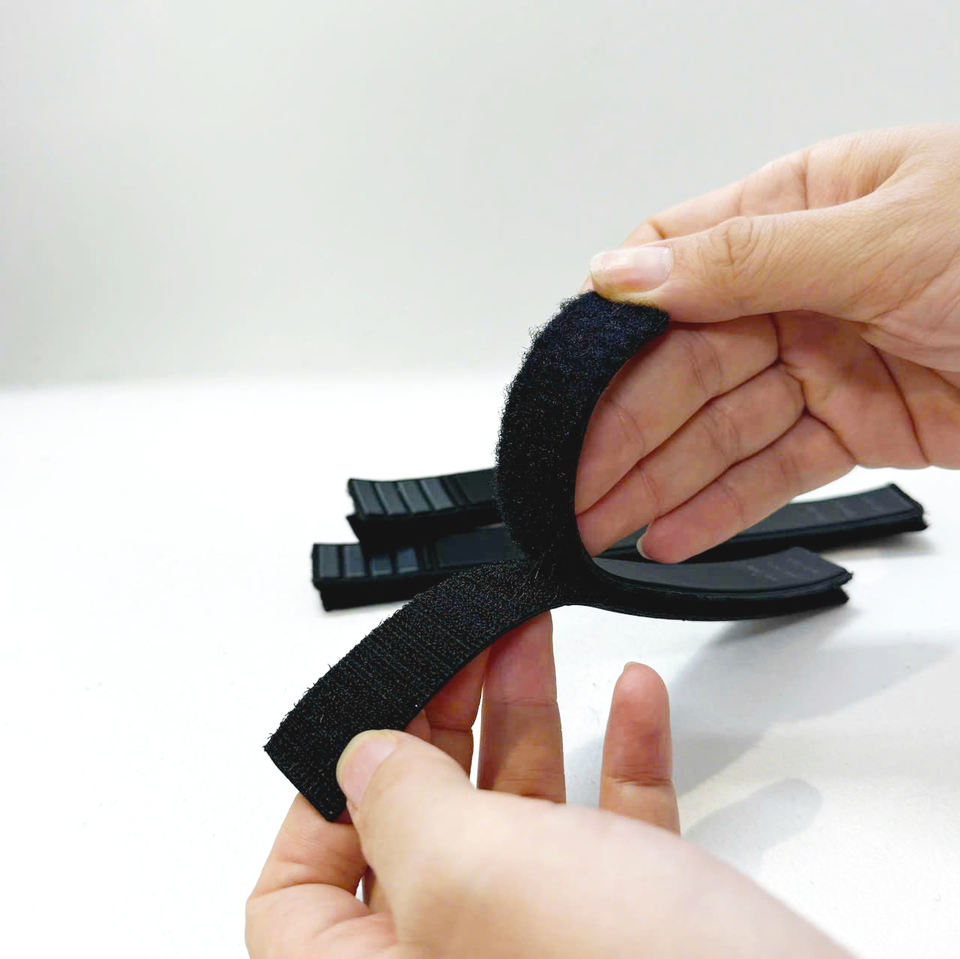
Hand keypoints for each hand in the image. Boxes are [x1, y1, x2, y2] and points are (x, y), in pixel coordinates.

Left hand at [246, 614, 849, 957]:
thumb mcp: (473, 875)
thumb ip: (396, 808)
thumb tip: (357, 759)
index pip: (297, 895)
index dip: (319, 802)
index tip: (368, 725)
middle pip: (418, 830)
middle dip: (442, 722)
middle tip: (465, 649)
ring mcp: (545, 952)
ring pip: (515, 818)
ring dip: (529, 718)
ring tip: (534, 637)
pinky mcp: (628, 929)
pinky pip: (605, 830)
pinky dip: (619, 757)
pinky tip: (635, 698)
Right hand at [577, 124, 959, 562]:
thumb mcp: (888, 234)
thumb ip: (746, 257)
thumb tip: (624, 271)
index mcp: (799, 209)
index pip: (672, 267)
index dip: (612, 329)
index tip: (564, 388)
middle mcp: (801, 286)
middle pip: (683, 366)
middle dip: (622, 433)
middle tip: (570, 489)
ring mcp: (828, 361)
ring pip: (720, 429)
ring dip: (657, 484)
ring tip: (599, 528)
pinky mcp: (861, 426)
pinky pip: (774, 471)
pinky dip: (722, 509)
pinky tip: (670, 536)